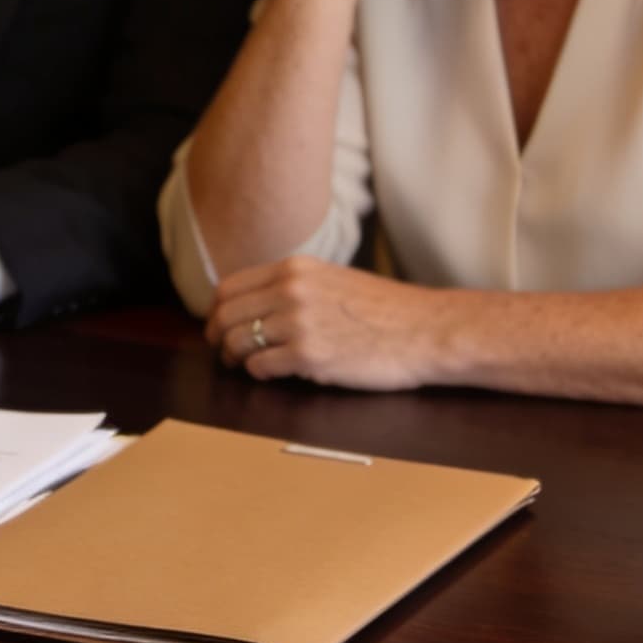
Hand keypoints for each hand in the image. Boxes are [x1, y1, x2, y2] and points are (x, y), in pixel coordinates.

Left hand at [202, 255, 448, 391]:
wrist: (426, 330)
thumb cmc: (386, 311)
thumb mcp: (333, 280)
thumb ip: (295, 286)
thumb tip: (256, 304)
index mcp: (294, 269)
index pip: (230, 287)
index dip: (216, 310)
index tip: (217, 325)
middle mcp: (290, 290)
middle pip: (226, 315)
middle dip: (218, 336)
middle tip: (223, 352)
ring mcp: (298, 322)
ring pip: (237, 342)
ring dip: (235, 358)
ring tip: (244, 365)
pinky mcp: (309, 355)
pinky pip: (260, 367)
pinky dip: (258, 373)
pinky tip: (271, 374)